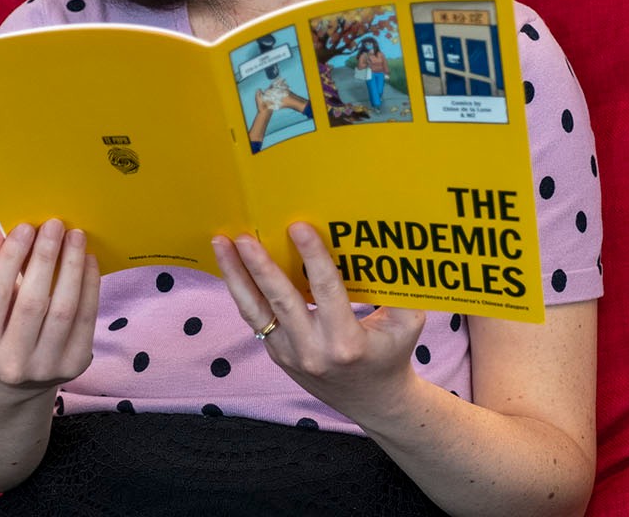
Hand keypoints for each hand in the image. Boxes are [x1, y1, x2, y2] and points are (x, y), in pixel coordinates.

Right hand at [0, 219, 99, 401]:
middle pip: (32, 302)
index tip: (26, 227)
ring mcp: (45, 368)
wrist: (16, 386)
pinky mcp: (74, 366)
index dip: (11, 257)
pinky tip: (89, 260)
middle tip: (56, 224)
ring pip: (64, 309)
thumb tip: (1, 233)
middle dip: (46, 257)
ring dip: (72, 266)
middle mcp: (10, 363)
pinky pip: (86, 318)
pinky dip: (90, 285)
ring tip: (76, 237)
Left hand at [210, 222, 425, 420]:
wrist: (373, 401)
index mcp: (346, 342)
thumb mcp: (407, 324)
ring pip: (255, 310)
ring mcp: (289, 354)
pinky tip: (231, 264)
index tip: (298, 227)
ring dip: (235, 275)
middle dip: (260, 265)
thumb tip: (387, 245)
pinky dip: (241, 289)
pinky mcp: (276, 353)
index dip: (312, 257)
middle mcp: (312, 350)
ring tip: (220, 243)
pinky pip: (254, 318)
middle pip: (280, 300)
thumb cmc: (393, 354)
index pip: (325, 290)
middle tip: (244, 235)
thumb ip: (400, 290)